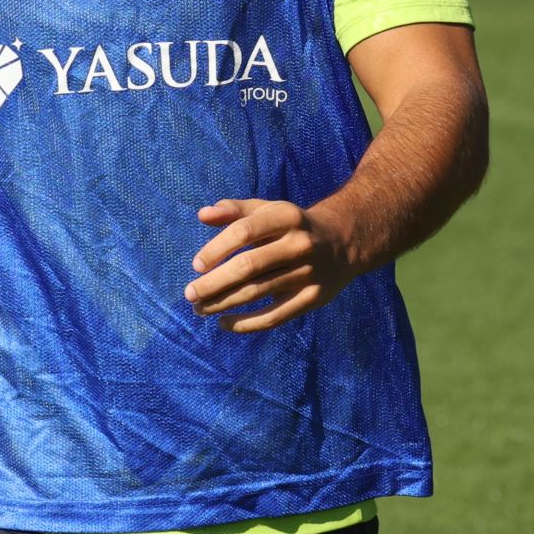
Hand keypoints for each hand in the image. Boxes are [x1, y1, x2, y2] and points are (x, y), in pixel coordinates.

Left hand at [184, 198, 357, 332]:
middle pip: (248, 266)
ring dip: (223, 303)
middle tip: (190, 295)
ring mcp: (308, 273)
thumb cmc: (291, 225)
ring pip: (258, 293)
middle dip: (214, 283)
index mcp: (286, 217)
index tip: (196, 266)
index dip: (216, 249)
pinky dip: (246, 323)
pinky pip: (275, 316)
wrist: (344, 242)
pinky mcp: (312, 298)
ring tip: (200, 309)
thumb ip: (234, 210)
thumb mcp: (268, 209)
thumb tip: (203, 215)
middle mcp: (299, 245)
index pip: (244, 232)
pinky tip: (224, 322)